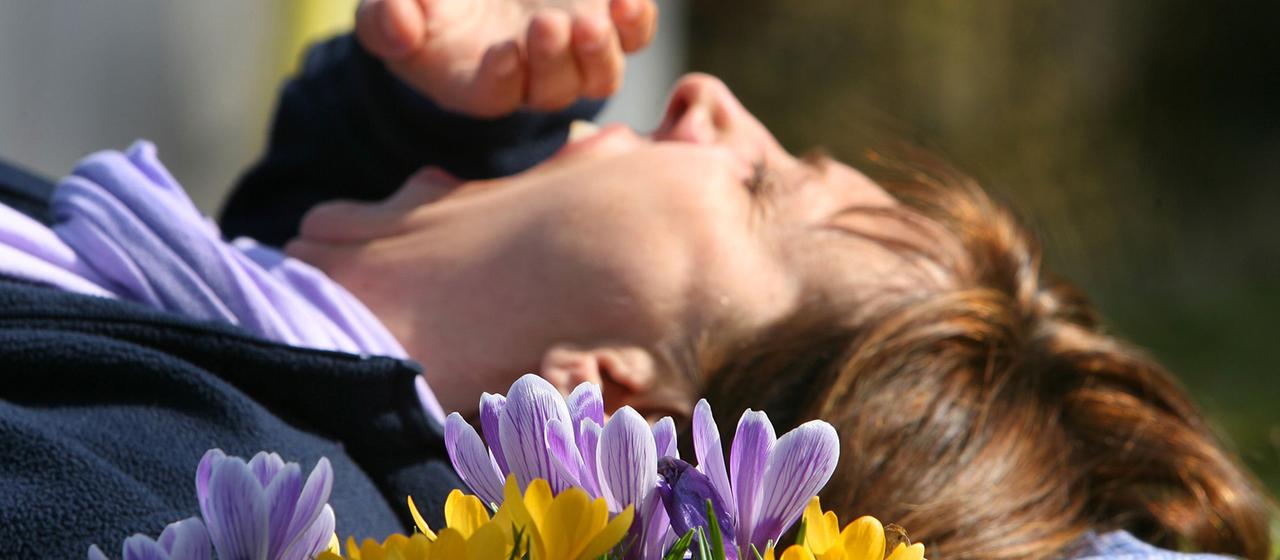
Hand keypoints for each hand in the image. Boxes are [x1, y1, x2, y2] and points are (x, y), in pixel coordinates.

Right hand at [355, 0, 657, 117]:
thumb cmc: (426, 8)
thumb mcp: (391, 10)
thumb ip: (387, 21)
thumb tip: (399, 28)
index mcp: (479, 84)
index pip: (494, 95)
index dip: (500, 79)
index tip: (502, 52)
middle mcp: (533, 79)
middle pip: (552, 90)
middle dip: (551, 61)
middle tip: (546, 26)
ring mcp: (574, 54)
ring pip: (598, 73)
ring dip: (599, 51)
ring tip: (594, 22)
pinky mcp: (605, 24)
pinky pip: (632, 36)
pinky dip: (635, 22)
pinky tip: (627, 1)